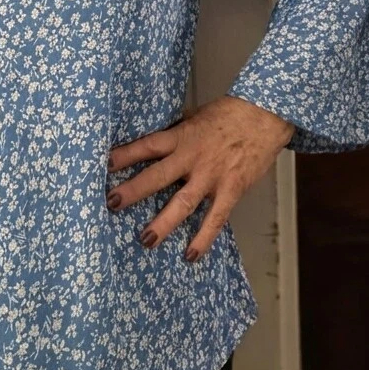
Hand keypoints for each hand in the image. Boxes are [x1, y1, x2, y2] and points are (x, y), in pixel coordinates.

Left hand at [105, 95, 293, 261]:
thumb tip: (155, 141)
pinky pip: (215, 218)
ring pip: (183, 203)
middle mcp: (192, 158)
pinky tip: (190, 255)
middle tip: (112, 203)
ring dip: (163, 222)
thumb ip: (177, 132)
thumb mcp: (196, 117)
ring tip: (145, 239)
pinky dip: (203, 238)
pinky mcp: (231, 190)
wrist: (264, 116)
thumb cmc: (228, 114)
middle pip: (157, 176)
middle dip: (134, 191)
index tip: (104, 165)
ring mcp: (211, 177)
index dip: (125, 155)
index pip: (147, 146)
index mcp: (181, 137)